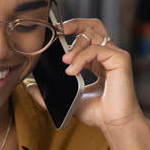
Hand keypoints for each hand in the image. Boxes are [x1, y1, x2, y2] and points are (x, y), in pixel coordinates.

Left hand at [26, 18, 143, 129]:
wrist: (114, 124)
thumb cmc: (97, 113)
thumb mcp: (68, 98)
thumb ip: (48, 92)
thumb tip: (29, 86)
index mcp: (98, 59)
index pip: (87, 33)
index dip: (72, 29)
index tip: (54, 35)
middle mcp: (108, 54)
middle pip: (92, 25)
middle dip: (74, 24)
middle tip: (58, 34)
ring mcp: (115, 55)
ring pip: (93, 34)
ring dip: (74, 46)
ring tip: (65, 62)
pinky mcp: (120, 60)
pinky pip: (96, 49)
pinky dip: (81, 57)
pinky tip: (72, 70)